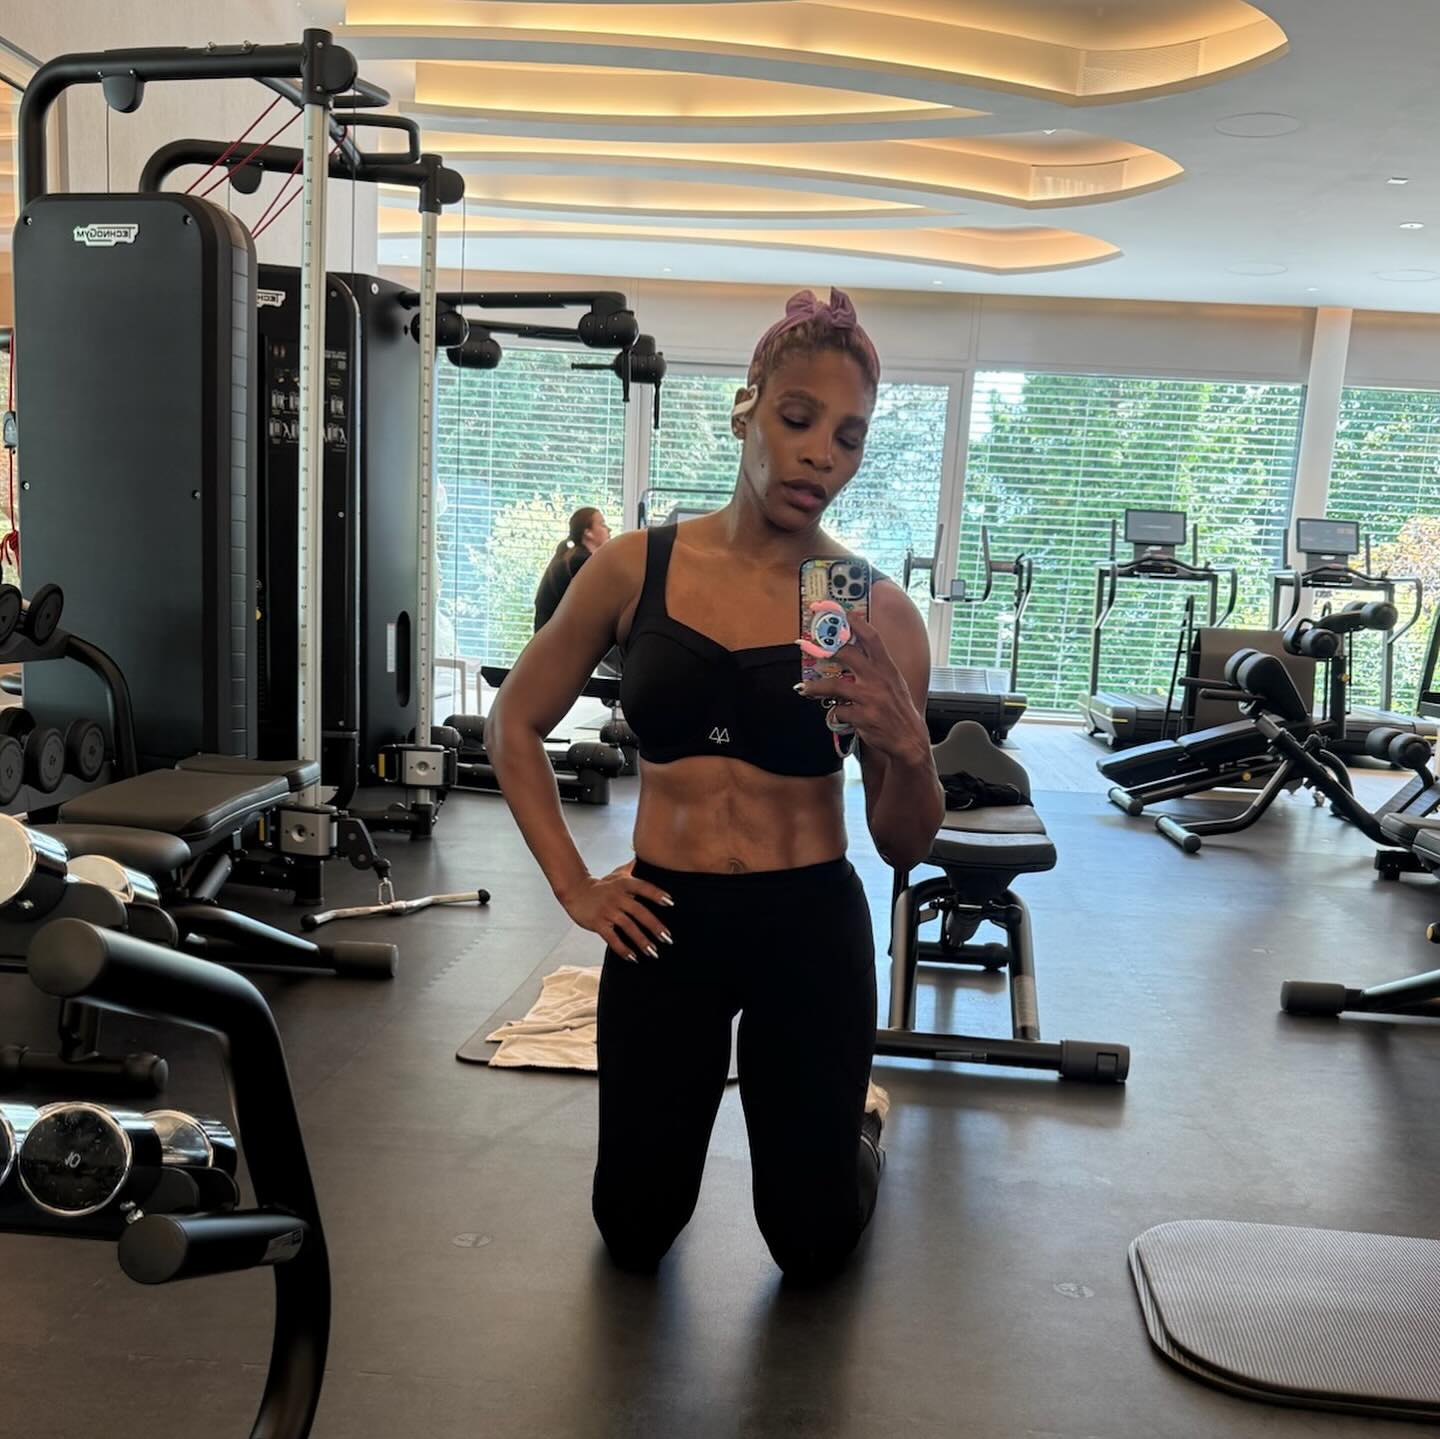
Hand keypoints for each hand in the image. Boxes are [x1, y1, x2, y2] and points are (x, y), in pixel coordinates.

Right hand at [558, 861, 674, 960]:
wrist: (576, 891)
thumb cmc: (602, 885)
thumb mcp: (617, 874)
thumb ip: (633, 868)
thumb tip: (648, 855)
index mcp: (624, 884)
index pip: (643, 887)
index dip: (657, 894)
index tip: (671, 903)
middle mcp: (617, 897)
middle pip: (639, 911)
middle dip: (654, 926)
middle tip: (667, 938)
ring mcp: (607, 910)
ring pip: (628, 927)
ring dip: (641, 941)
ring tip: (653, 952)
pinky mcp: (597, 923)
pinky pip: (612, 938)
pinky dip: (623, 949)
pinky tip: (633, 957)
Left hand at [796, 612, 929, 762]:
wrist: (909, 739)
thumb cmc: (899, 710)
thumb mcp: (894, 683)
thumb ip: (876, 669)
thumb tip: (854, 654)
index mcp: (888, 669)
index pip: (873, 639)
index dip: (858, 624)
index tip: (845, 615)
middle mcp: (879, 680)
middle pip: (847, 655)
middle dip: (826, 650)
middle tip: (811, 649)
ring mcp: (870, 698)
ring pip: (834, 686)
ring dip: (815, 687)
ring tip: (803, 688)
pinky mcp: (862, 717)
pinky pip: (839, 711)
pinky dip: (835, 713)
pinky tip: (835, 715)